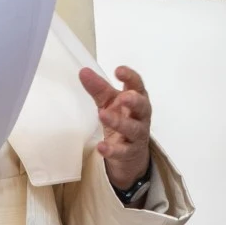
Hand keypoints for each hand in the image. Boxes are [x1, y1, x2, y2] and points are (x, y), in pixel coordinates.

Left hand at [78, 65, 151, 189]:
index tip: (118, 70)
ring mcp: (137, 135)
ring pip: (133, 129)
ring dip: (119, 123)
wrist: (130, 153)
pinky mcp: (130, 152)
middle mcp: (140, 116)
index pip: (137, 85)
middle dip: (134, 101)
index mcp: (137, 98)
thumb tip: (83, 72)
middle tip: (123, 97)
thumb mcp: (109, 102)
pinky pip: (123, 151)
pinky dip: (112, 150)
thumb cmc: (121, 118)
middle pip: (142, 107)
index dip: (130, 77)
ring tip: (103, 115)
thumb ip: (98, 88)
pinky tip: (101, 147)